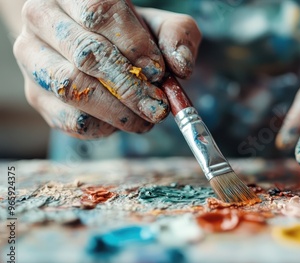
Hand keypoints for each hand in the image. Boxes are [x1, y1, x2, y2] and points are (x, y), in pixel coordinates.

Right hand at [14, 0, 200, 138]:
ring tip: (146, 118)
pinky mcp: (36, 95)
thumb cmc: (126, 32)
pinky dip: (102, 126)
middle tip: (158, 107)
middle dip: (129, 86)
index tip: (159, 72)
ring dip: (117, 111)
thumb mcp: (156, 25)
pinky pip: (68, 118)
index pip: (100, 13)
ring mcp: (32, 58)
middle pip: (85, 54)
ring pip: (71, 88)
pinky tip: (122, 123)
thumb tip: (180, 66)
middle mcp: (43, 20)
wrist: (87, 43)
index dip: (134, 45)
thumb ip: (176, 35)